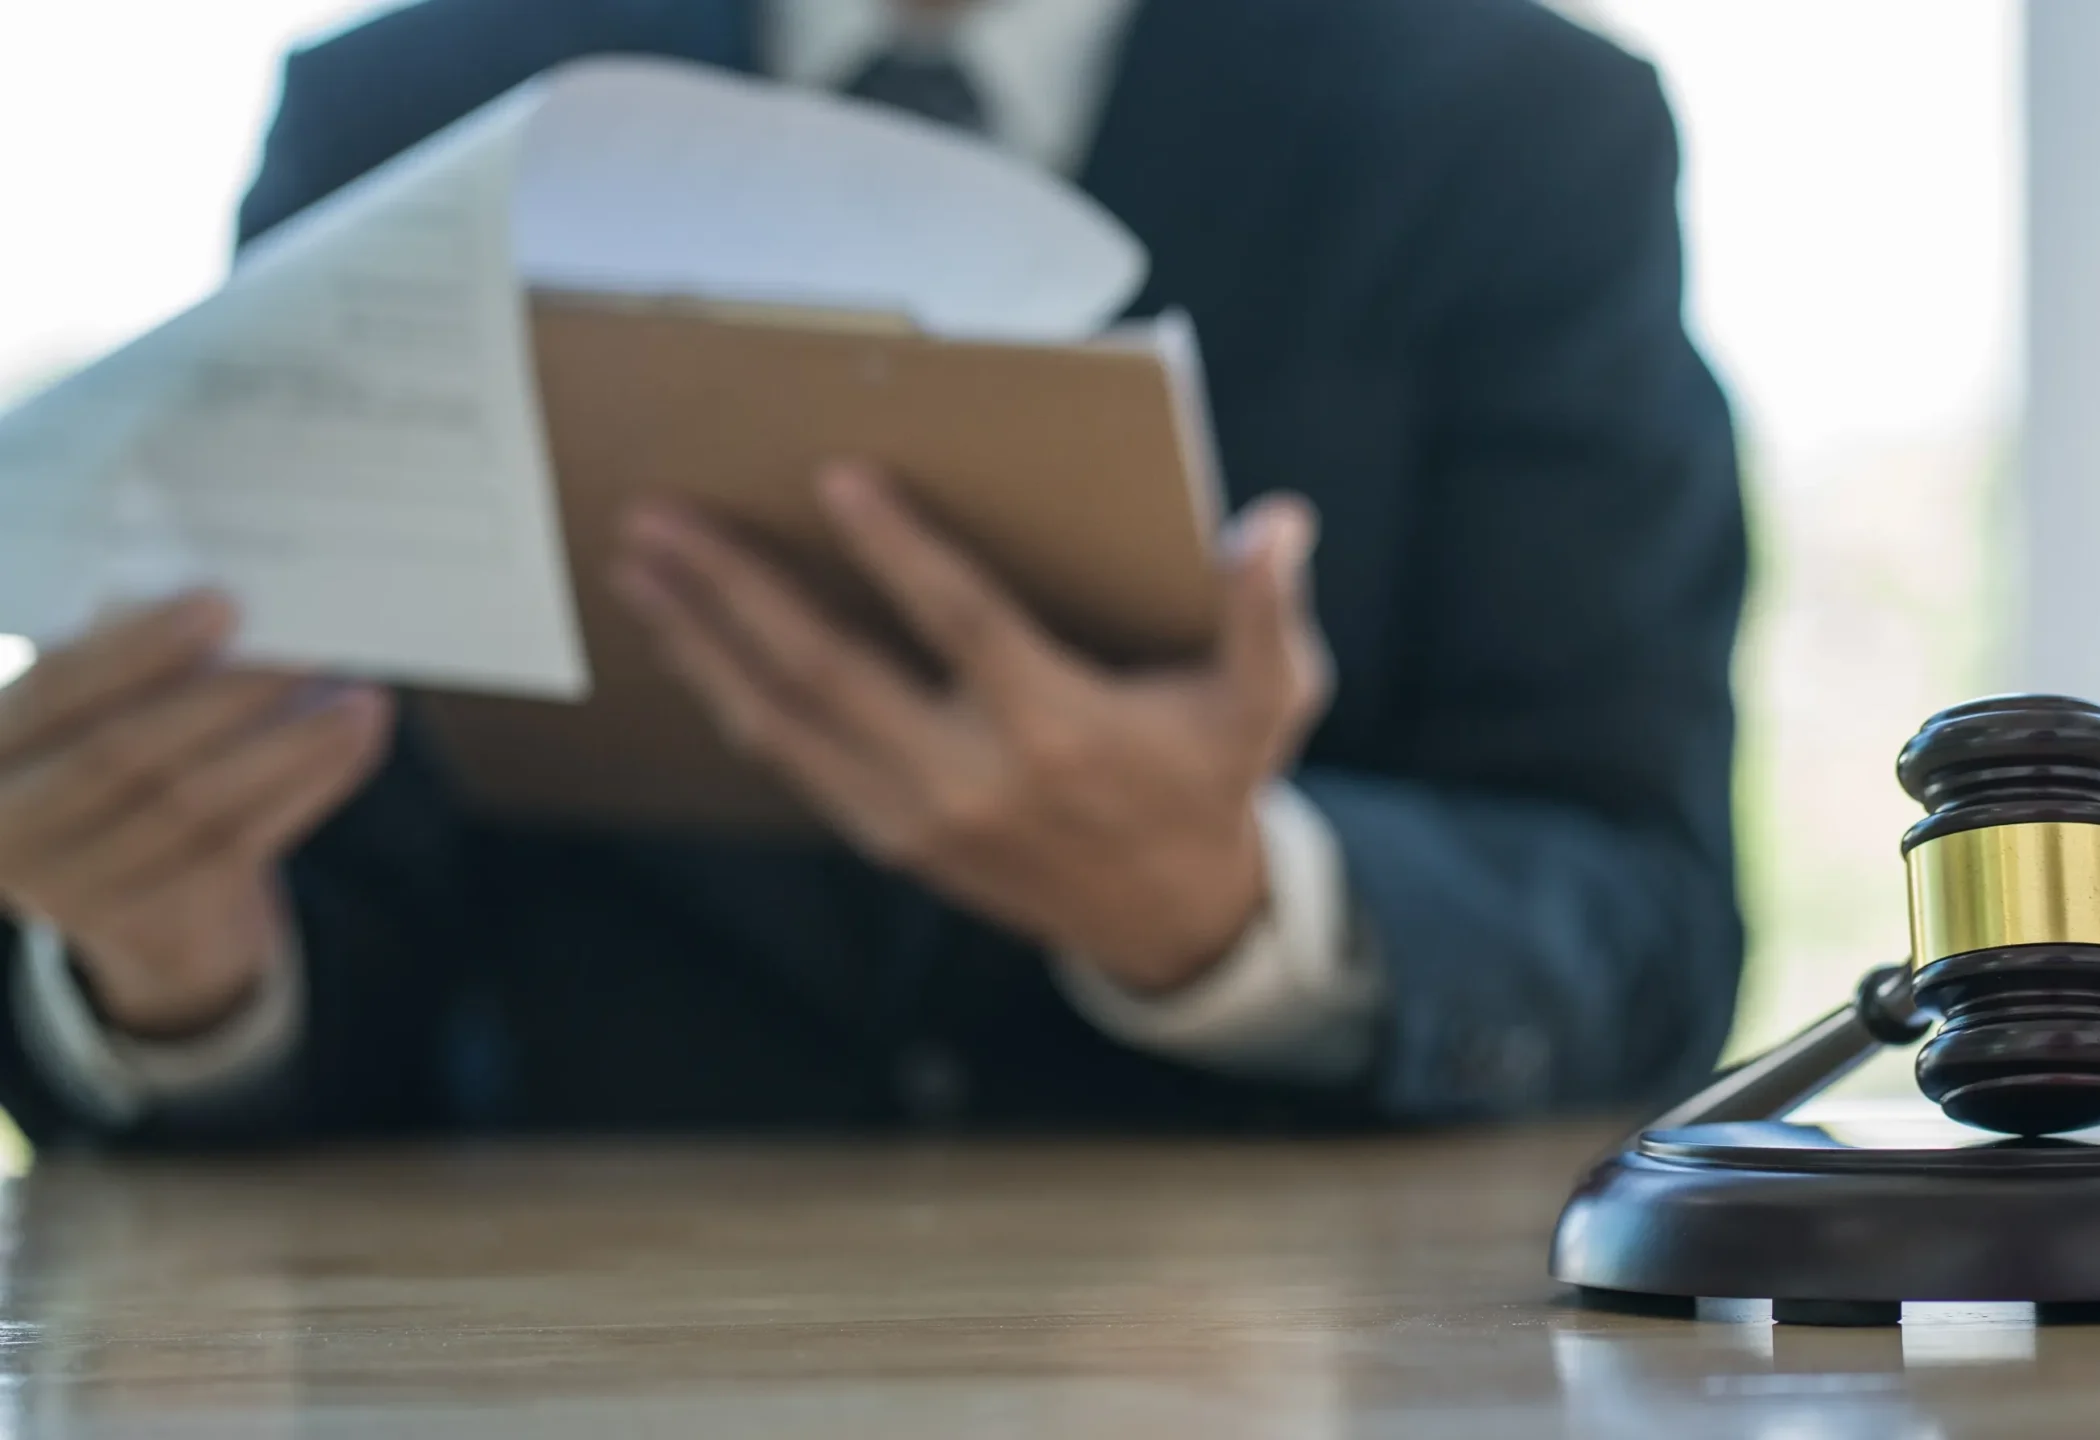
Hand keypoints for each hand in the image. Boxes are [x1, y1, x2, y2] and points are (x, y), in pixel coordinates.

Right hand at [0, 595, 392, 1037]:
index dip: (139, 649)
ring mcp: (72, 888)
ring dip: (290, 747)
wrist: (141, 894)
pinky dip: (309, 787)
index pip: (56, 690)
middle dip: (226, 697)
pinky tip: (357, 741)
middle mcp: (8, 826)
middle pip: (125, 755)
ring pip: (195, 808)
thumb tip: (223, 603)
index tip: (223, 604)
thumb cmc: (124, 755)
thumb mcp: (102, 705)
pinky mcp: (147, 921)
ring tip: (362, 700)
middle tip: (310, 650)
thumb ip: (135, 657)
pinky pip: (241, 847)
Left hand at [614, 463, 1332, 993]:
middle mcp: (972, 778)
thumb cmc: (1212, 784)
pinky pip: (791, 761)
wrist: (1174, 920)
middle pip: (829, 674)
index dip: (898, 551)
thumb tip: (1278, 522)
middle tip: (660, 519)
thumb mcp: (1266, 703)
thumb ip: (1266, 612)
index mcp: (1058, 729)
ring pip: (786, 722)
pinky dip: (730, 698)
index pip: (961, 625)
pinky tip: (686, 644)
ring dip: (703, 642)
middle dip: (735, 593)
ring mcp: (918, 817)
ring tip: (639, 568)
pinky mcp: (889, 838)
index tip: (836, 479)